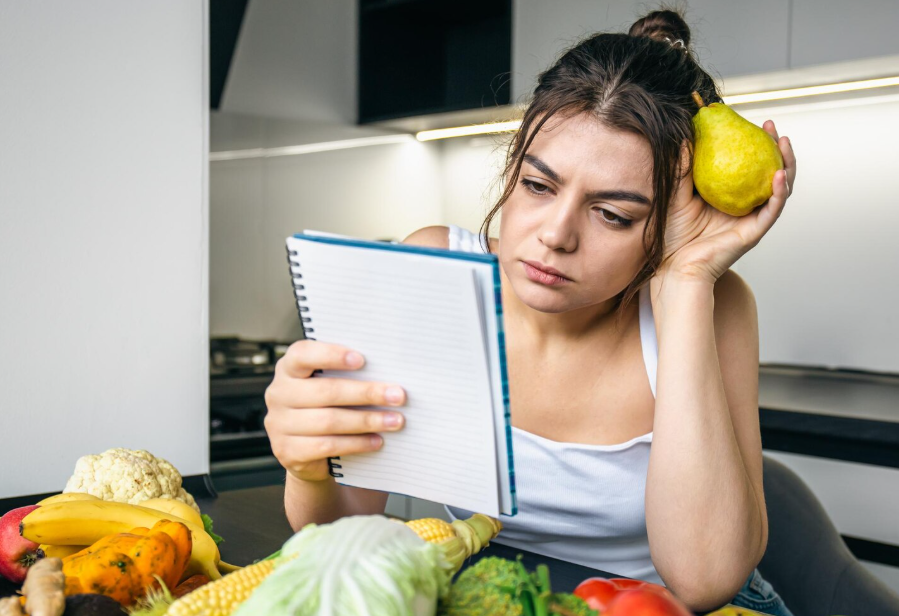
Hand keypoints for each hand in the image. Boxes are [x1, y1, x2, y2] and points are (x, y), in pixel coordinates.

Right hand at [264, 340, 405, 481]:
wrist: (307, 452)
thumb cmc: (326, 407)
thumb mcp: (329, 385)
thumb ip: (346, 374)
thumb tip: (387, 373)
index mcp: (288, 369)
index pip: (303, 355)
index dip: (331, 355)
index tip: (362, 359)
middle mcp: (278, 394)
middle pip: (326, 391)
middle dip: (366, 393)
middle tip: (398, 395)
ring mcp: (279, 425)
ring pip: (329, 421)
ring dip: (367, 420)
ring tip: (394, 420)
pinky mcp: (287, 451)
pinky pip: (326, 446)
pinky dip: (356, 443)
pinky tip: (376, 440)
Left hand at [658, 120, 796, 283]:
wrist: (674, 265)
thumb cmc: (672, 235)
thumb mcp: (676, 194)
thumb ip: (682, 169)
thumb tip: (684, 138)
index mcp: (729, 196)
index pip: (748, 166)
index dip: (753, 145)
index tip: (750, 122)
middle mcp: (745, 206)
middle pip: (769, 173)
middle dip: (776, 148)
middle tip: (771, 127)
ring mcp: (752, 219)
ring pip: (779, 189)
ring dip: (786, 165)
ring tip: (784, 143)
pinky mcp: (755, 232)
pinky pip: (773, 210)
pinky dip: (780, 192)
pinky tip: (779, 175)